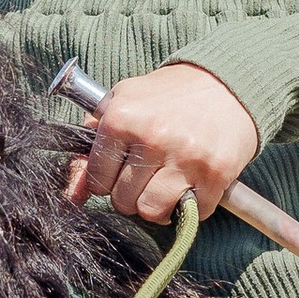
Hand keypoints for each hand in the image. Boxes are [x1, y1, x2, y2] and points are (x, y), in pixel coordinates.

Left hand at [64, 62, 259, 223]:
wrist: (226, 84)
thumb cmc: (167, 96)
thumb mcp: (122, 105)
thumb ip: (91, 148)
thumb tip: (72, 196)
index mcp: (122, 118)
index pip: (96, 179)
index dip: (106, 180)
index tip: (119, 170)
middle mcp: (152, 138)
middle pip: (123, 200)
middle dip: (130, 194)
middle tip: (146, 175)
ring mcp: (185, 157)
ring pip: (153, 211)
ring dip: (157, 206)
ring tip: (165, 186)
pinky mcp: (215, 173)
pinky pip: (191, 213)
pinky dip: (189, 206)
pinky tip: (191, 184)